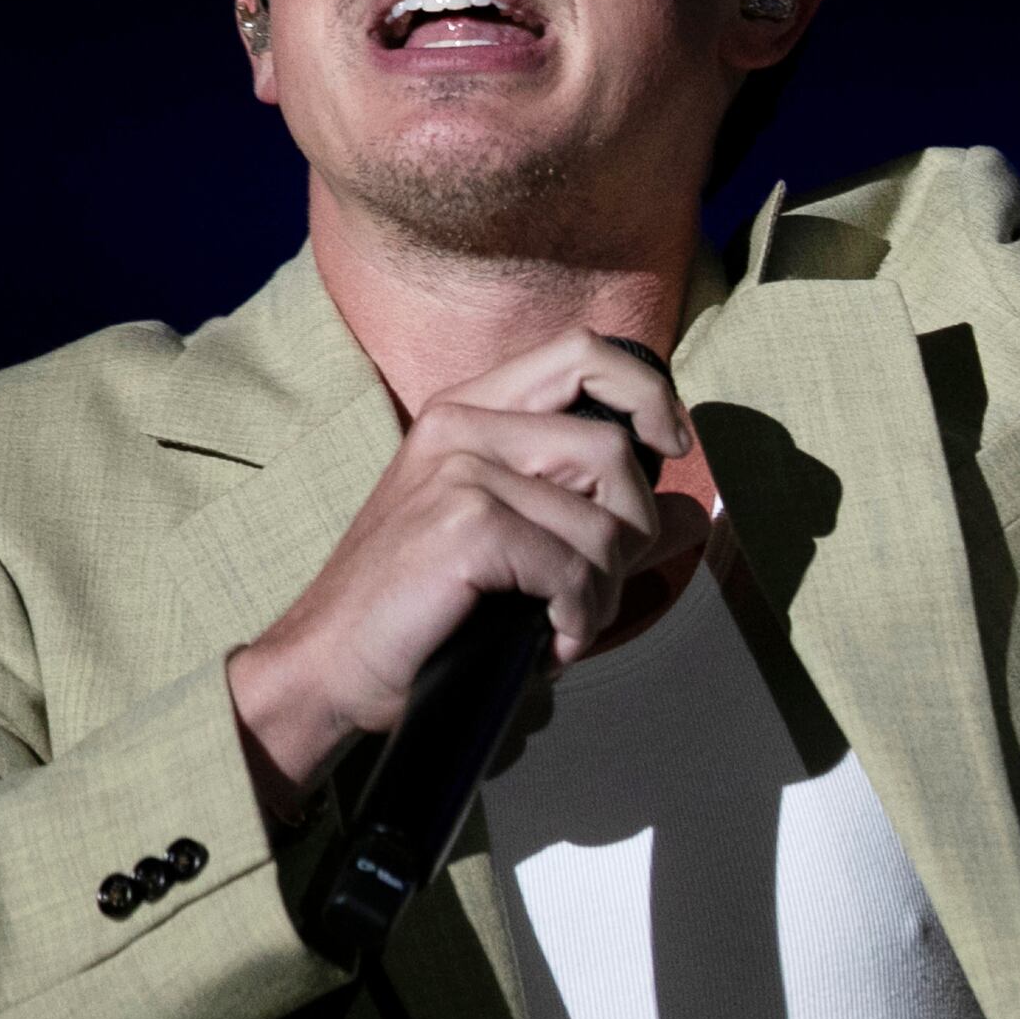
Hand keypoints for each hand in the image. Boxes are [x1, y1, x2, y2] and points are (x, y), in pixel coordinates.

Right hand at [224, 329, 709, 815]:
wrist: (324, 664)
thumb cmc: (416, 608)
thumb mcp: (507, 543)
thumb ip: (594, 518)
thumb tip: (695, 516)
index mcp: (467, 411)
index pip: (583, 354)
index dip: (647, 391)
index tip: (673, 445)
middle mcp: (461, 425)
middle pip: (611, 447)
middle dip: (633, 529)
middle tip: (598, 584)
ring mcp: (460, 470)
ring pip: (603, 521)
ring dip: (604, 590)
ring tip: (565, 623)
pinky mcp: (465, 526)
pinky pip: (574, 570)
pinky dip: (579, 619)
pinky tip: (548, 643)